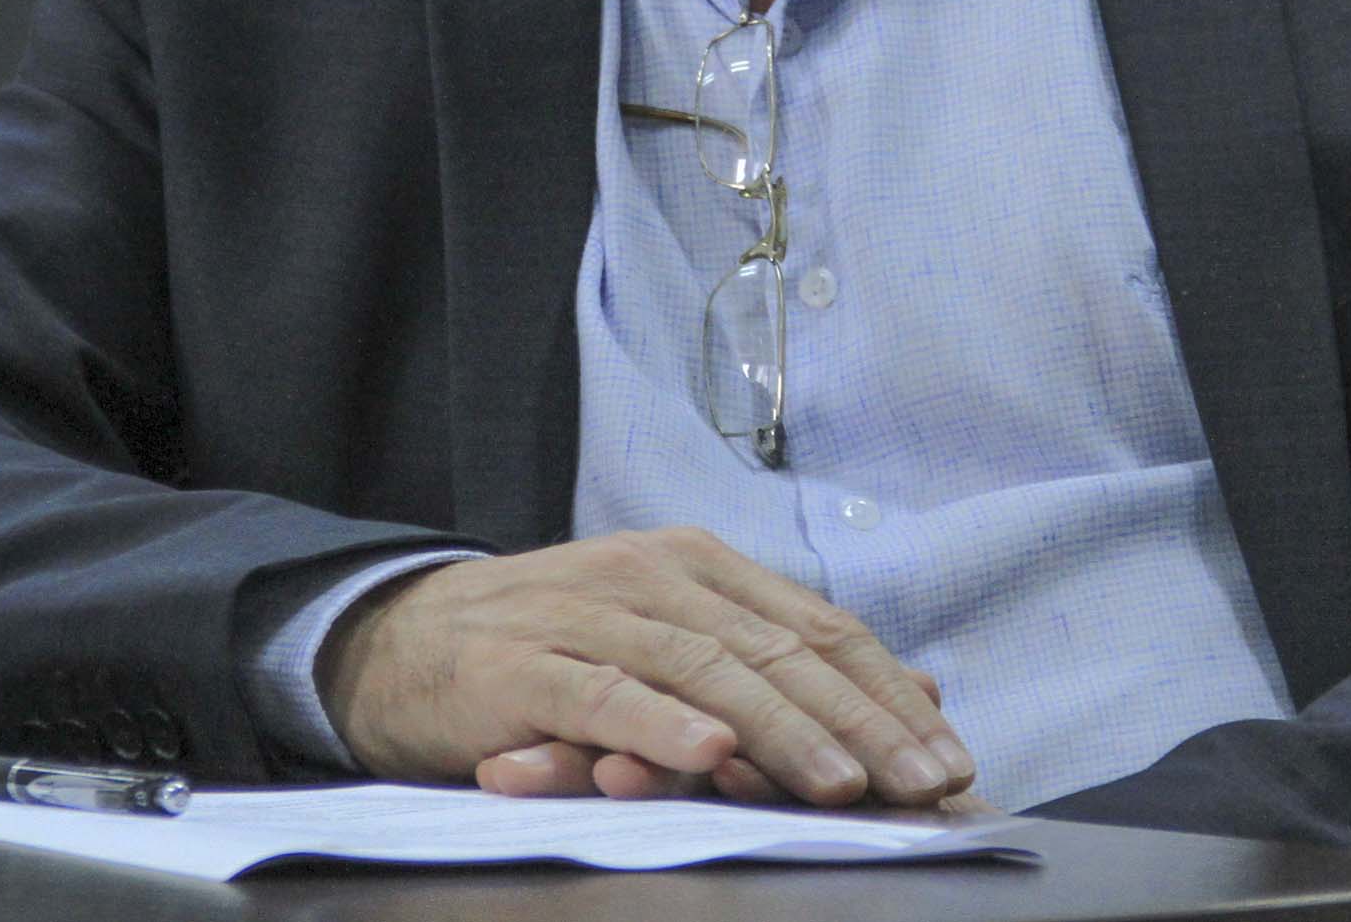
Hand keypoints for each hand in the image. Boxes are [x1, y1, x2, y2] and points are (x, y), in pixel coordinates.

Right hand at [316, 526, 973, 806]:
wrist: (401, 640)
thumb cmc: (555, 650)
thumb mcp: (675, 638)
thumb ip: (779, 656)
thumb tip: (912, 688)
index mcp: (700, 566)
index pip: (816, 629)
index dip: (887, 694)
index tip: (949, 757)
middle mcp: (654, 576)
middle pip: (776, 651)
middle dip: (860, 723)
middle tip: (920, 783)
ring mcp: (589, 615)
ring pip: (705, 671)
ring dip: (781, 731)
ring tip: (842, 783)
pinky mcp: (526, 664)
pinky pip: (605, 694)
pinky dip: (660, 726)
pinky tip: (709, 755)